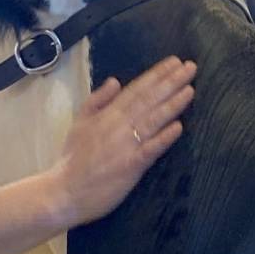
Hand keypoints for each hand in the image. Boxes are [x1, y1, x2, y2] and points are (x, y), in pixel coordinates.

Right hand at [48, 57, 197, 227]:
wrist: (63, 191)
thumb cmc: (72, 159)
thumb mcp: (79, 123)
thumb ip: (97, 101)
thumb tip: (115, 80)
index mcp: (107, 114)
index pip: (136, 89)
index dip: (156, 75)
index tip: (174, 61)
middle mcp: (118, 125)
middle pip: (148, 100)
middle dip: (171, 82)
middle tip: (190, 67)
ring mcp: (125, 145)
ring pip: (153, 120)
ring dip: (172, 104)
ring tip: (189, 89)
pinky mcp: (130, 166)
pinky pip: (150, 149)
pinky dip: (164, 137)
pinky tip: (179, 127)